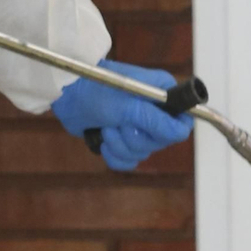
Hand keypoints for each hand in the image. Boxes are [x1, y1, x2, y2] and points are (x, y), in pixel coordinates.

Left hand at [51, 61, 194, 171]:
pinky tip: (103, 139)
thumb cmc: (97, 89)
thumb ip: (156, 121)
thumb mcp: (128, 105)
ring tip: (107, 127)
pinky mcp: (122, 139)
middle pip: (161, 142)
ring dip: (120, 144)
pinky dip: (113, 154)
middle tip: (120, 122)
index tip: (150, 128)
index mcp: (163, 93)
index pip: (182, 122)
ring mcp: (138, 126)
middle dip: (135, 137)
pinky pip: (128, 161)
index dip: (168, 131)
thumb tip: (180, 133)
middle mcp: (155, 110)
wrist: (67, 94)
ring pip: (142, 153)